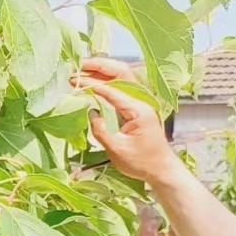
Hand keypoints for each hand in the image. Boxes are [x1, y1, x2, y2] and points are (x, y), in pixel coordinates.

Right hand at [76, 58, 184, 186]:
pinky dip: (106, 80)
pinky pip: (121, 86)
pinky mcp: (137, 107)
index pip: (111, 89)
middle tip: (76, 66)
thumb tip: (91, 111)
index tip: (74, 81)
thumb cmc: (142, 162)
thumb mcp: (117, 151)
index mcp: (138, 109)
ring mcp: (140, 102)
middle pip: (120, 72)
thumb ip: (101, 131)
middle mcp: (141, 101)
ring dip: (101, 70)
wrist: (161, 169)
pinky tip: (92, 81)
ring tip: (81, 70)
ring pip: (121, 76)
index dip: (91, 83)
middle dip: (98, 66)